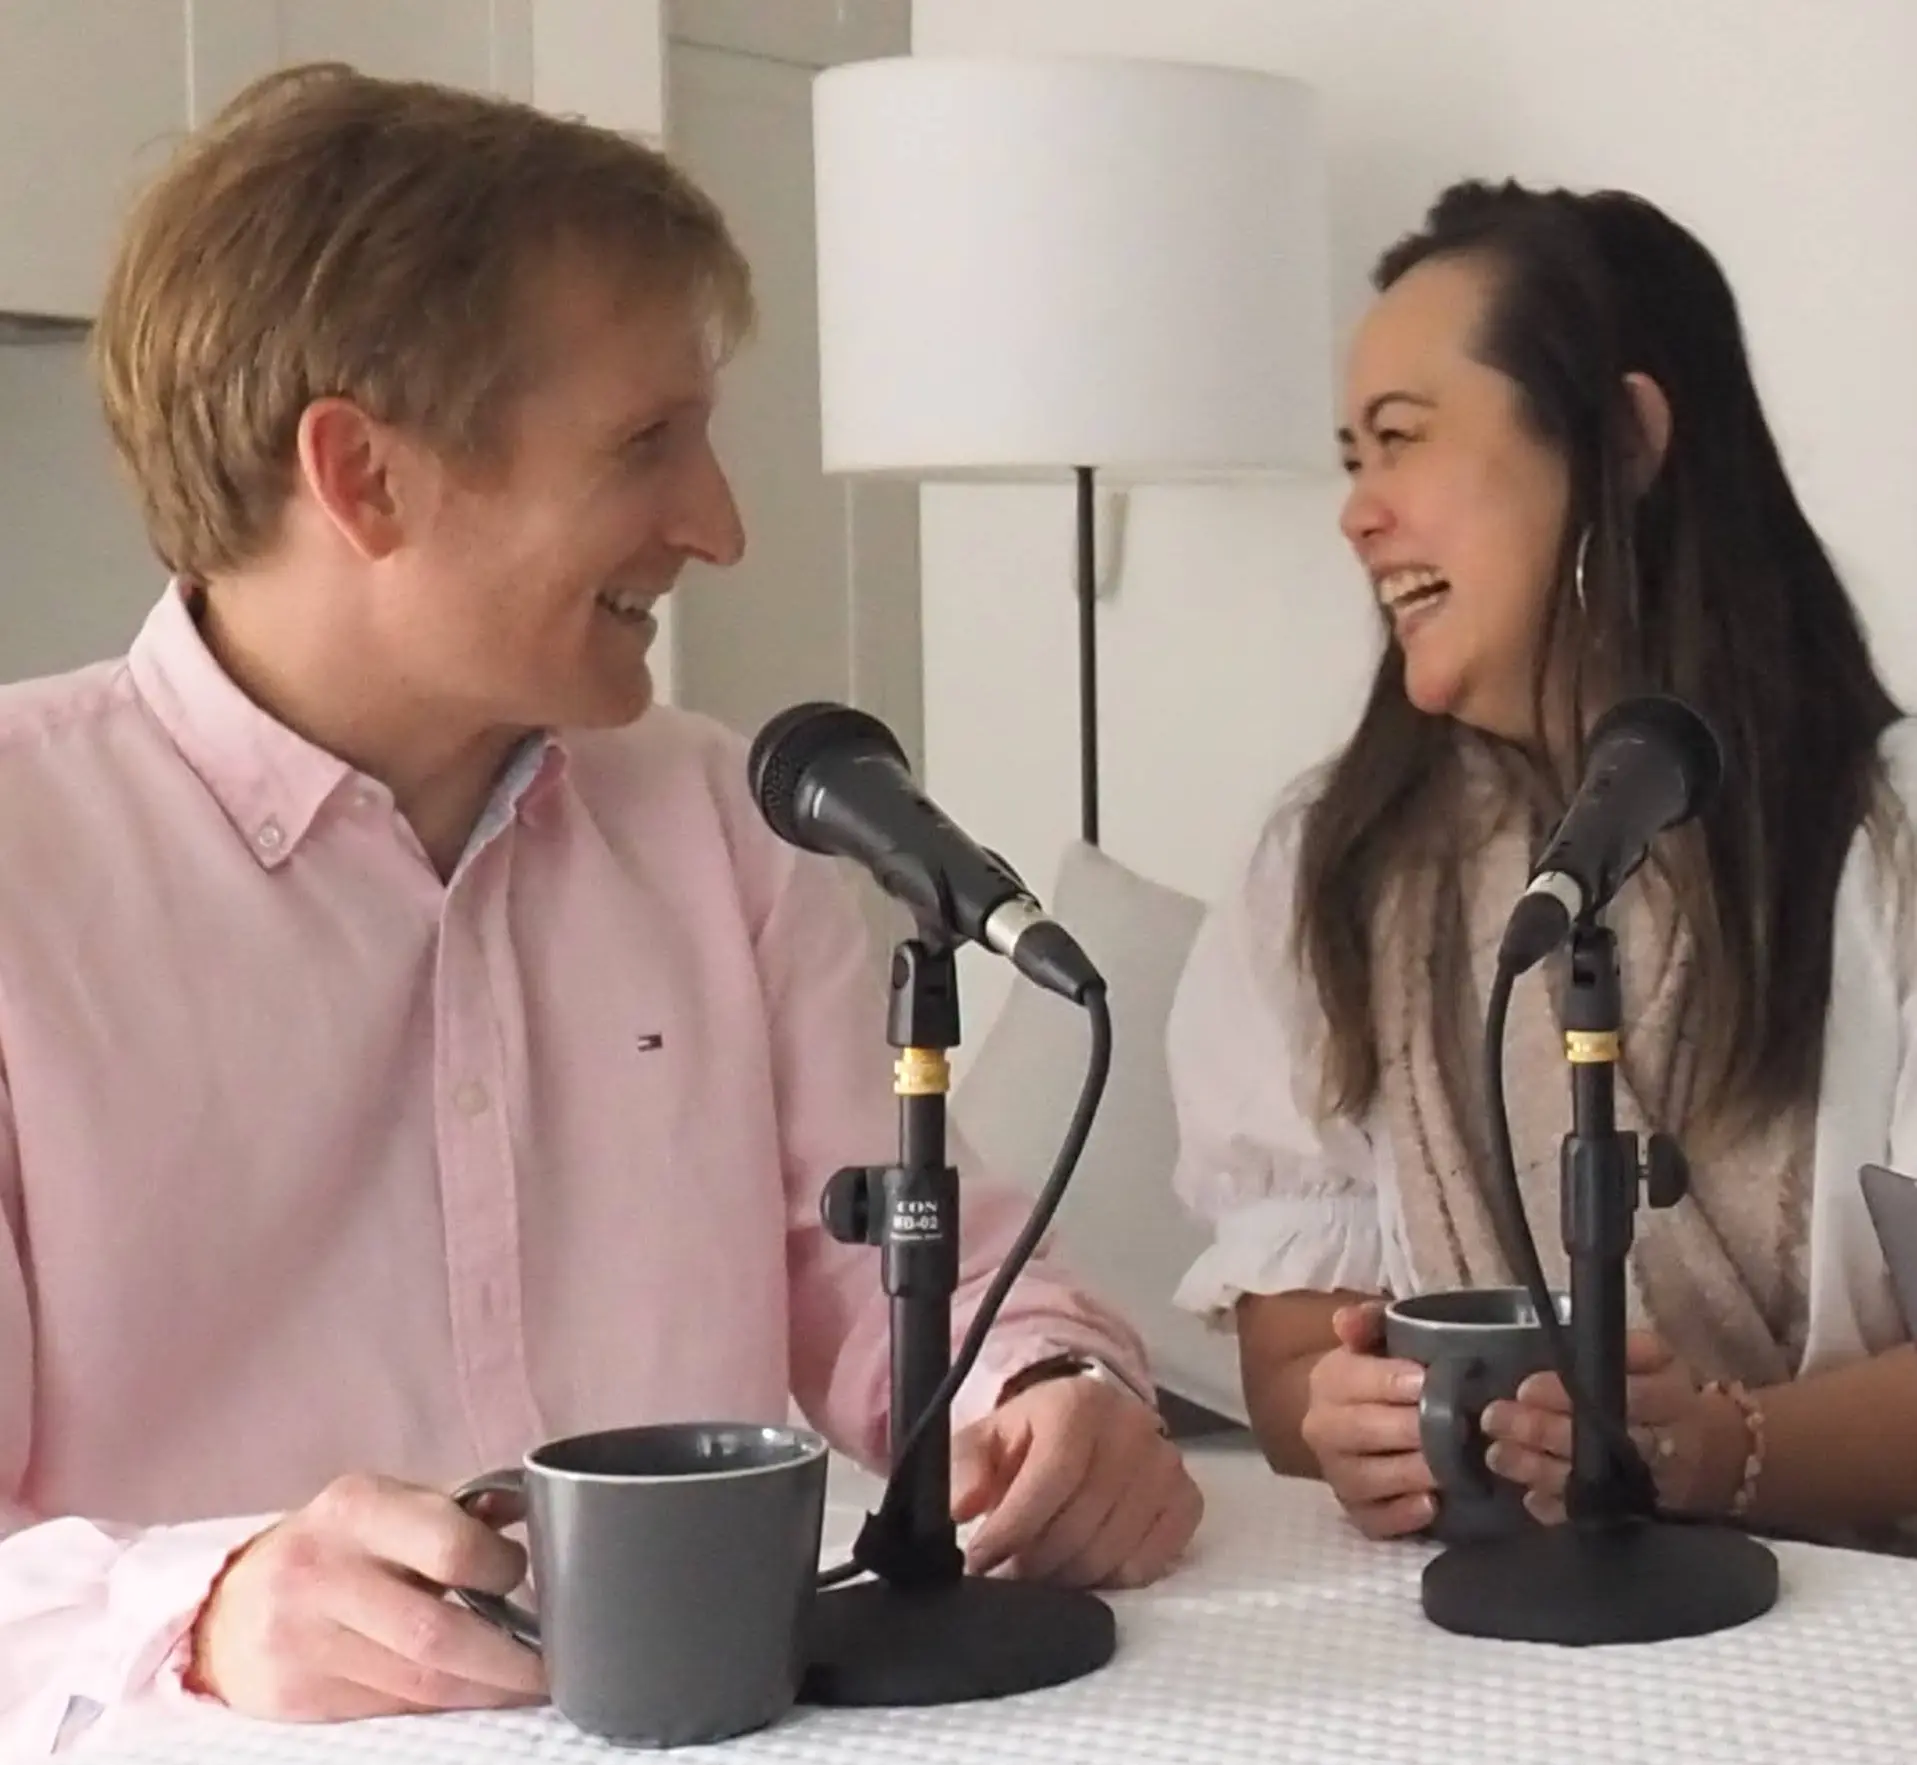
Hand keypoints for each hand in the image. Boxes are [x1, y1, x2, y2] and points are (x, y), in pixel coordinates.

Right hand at [191, 1473, 546, 1721]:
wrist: (229, 1604)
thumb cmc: (335, 1544)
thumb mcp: (384, 1504)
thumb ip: (453, 1510)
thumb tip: (533, 1508)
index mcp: (356, 1508)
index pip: (448, 1545)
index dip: (501, 1569)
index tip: (528, 1579)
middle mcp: (321, 1572)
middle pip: (436, 1633)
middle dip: (508, 1657)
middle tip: (553, 1665)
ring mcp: (301, 1640)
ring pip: (418, 1683)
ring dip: (485, 1688)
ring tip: (527, 1683)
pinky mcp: (296, 1697)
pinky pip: (390, 1708)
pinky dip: (441, 1704)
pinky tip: (470, 1694)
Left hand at [950, 1374, 1201, 1587]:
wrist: (1088, 1424)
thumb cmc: (1030, 1436)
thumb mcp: (986, 1438)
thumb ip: (964, 1467)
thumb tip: (962, 1506)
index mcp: (1078, 1405)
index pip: (1050, 1479)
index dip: (1013, 1527)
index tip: (981, 1559)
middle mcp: (1131, 1429)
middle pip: (1080, 1524)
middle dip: (1034, 1563)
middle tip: (1007, 1575)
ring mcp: (1166, 1465)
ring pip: (1112, 1552)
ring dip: (1069, 1577)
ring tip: (1042, 1572)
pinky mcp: (1187, 1499)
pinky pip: (1150, 1563)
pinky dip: (1114, 1577)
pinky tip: (1088, 1563)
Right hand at [1299, 1301, 1435, 1539]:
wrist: (1368, 1415)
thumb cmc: (1388, 1373)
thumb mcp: (1382, 1339)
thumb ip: (1370, 1321)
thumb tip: (1344, 1321)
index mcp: (1328, 1381)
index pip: (1354, 1380)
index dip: (1390, 1381)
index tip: (1429, 1379)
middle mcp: (1322, 1429)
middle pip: (1362, 1431)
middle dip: (1411, 1428)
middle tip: (1456, 1425)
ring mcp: (1337, 1473)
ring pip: (1367, 1479)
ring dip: (1411, 1473)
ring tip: (1453, 1466)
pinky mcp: (1355, 1510)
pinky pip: (1372, 1521)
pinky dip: (1401, 1517)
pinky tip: (1432, 1504)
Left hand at [1481, 1330, 1706, 1523]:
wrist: (1725, 1461)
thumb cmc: (1676, 1402)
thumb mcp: (1666, 1365)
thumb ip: (1632, 1350)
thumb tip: (1581, 1341)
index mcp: (1673, 1402)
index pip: (1622, 1396)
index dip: (1570, 1395)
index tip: (1525, 1388)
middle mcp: (1662, 1448)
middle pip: (1597, 1443)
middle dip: (1541, 1432)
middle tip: (1495, 1419)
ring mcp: (1647, 1489)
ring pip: (1588, 1482)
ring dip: (1537, 1469)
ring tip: (1498, 1454)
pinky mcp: (1636, 1516)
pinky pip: (1593, 1517)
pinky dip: (1559, 1509)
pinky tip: (1530, 1496)